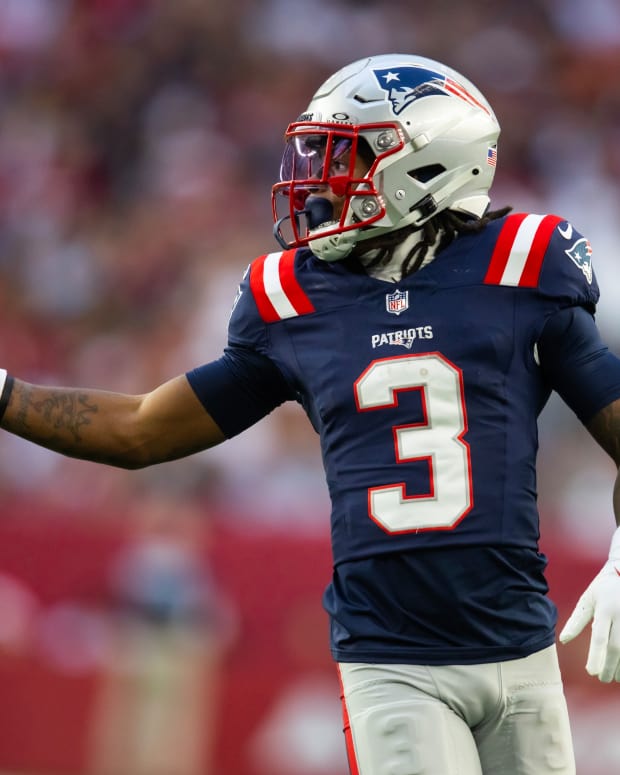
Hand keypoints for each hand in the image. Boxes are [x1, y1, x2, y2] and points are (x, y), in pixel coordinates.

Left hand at [559, 527, 619, 682]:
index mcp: (604, 608)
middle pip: (616, 647)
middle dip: (608, 666)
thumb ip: (576, 621)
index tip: (590, 671)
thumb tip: (563, 640)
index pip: (599, 636)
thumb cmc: (603, 588)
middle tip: (601, 678)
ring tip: (613, 677)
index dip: (595, 656)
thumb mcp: (588, 599)